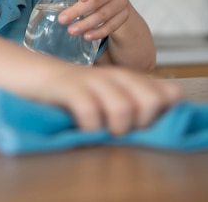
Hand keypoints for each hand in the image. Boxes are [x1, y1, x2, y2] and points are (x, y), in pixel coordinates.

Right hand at [35, 65, 181, 135]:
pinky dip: (90, 127)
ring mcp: (93, 81)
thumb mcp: (111, 96)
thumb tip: (166, 122)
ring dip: (116, 128)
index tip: (148, 125)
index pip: (170, 94)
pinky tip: (85, 128)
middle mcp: (117, 77)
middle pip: (151, 101)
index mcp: (131, 80)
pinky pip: (90, 111)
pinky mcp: (70, 88)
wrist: (37, 75)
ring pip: (123, 108)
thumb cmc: (78, 93)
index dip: (166, 114)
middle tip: (125, 130)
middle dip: (143, 123)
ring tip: (104, 131)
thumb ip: (137, 104)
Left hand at [55, 0, 128, 41]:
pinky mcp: (123, 15)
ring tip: (71, 31)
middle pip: (98, 1)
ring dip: (86, 24)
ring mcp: (121, 2)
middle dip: (78, 11)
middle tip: (62, 19)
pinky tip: (86, 36)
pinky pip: (112, 26)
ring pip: (103, 15)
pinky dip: (99, 33)